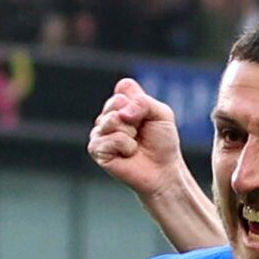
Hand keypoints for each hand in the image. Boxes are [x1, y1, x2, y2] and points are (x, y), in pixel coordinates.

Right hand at [88, 78, 186, 198]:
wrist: (162, 170)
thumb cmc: (162, 143)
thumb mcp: (162, 114)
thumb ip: (143, 102)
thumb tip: (121, 113)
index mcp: (122, 104)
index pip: (123, 87)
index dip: (139, 101)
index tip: (147, 117)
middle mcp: (108, 116)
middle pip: (115, 102)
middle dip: (135, 118)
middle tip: (140, 133)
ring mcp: (100, 132)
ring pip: (111, 120)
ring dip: (130, 133)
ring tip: (134, 144)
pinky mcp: (96, 149)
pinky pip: (110, 139)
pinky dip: (125, 147)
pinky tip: (127, 154)